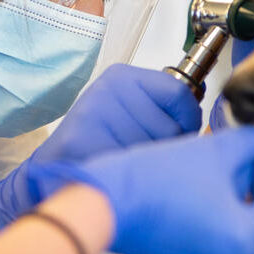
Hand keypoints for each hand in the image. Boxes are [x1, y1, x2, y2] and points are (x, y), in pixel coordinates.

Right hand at [0, 64, 201, 235]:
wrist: (53, 170)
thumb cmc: (100, 143)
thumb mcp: (131, 113)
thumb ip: (163, 110)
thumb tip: (200, 115)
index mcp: (124, 76)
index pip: (179, 94)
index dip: (188, 120)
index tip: (181, 134)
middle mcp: (109, 88)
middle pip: (171, 125)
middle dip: (166, 149)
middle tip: (140, 156)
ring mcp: (94, 110)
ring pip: (155, 148)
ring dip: (149, 166)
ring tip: (125, 164)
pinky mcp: (83, 137)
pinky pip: (132, 163)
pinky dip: (130, 177)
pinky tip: (115, 173)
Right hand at [0, 129, 253, 253]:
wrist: (101, 203)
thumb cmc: (160, 178)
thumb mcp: (213, 152)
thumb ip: (249, 143)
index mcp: (244, 241)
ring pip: (237, 216)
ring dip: (239, 181)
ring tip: (232, 146)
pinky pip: (215, 224)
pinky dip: (219, 196)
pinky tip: (210, 167)